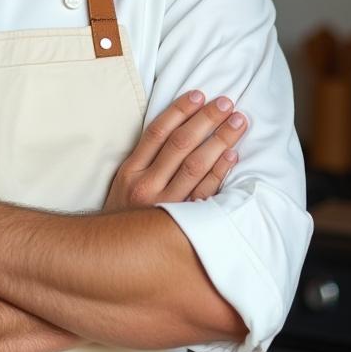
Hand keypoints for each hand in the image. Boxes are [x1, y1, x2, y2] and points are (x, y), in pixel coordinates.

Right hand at [103, 91, 246, 211]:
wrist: (113, 256)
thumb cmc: (125, 213)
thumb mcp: (124, 182)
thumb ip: (146, 158)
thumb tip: (176, 126)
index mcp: (131, 171)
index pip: (158, 132)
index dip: (180, 110)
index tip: (199, 94)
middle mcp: (147, 186)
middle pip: (181, 144)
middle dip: (206, 120)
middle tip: (226, 103)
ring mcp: (165, 205)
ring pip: (196, 166)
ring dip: (219, 141)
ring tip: (237, 123)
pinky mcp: (182, 223)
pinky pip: (205, 193)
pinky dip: (219, 173)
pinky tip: (232, 155)